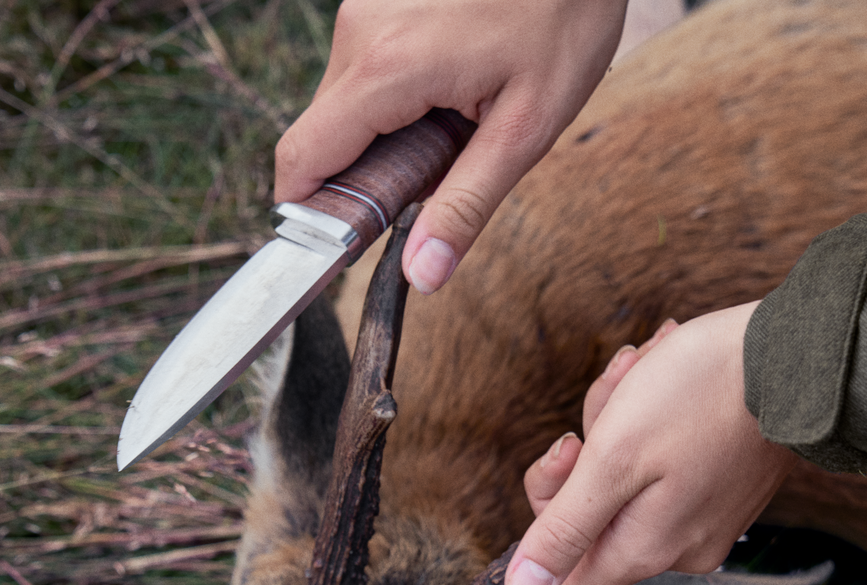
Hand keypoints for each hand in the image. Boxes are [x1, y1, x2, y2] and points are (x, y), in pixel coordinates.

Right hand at [274, 0, 627, 294]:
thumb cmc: (565, 20)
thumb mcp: (525, 128)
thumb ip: (466, 206)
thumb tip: (422, 276)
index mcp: (387, 69)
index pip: (302, 158)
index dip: (311, 212)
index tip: (343, 241)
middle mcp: (360, 31)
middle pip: (323, 134)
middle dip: (367, 172)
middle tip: (438, 173)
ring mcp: (366, 5)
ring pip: (345, 100)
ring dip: (386, 130)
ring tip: (458, 118)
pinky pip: (366, 64)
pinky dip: (396, 92)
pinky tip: (454, 80)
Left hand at [497, 301, 797, 584]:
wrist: (799, 355)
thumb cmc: (697, 395)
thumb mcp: (612, 459)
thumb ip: (564, 531)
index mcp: (643, 549)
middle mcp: (675, 549)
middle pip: (584, 524)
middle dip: (574, 463)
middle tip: (586, 422)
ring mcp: (703, 521)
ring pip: (617, 483)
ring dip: (612, 425)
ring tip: (638, 376)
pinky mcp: (722, 490)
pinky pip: (657, 468)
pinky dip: (646, 422)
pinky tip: (660, 377)